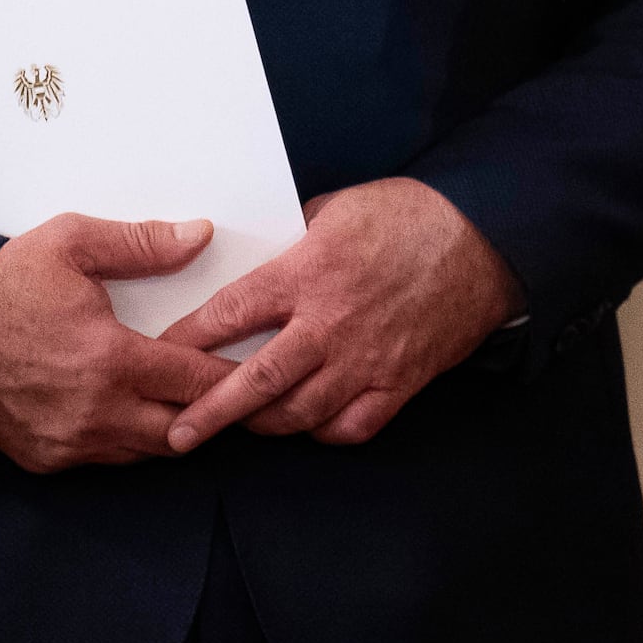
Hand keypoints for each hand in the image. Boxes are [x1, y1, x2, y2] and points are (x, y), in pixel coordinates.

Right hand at [0, 214, 231, 472]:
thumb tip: (201, 236)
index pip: (198, 382)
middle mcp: (94, 414)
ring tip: (187, 401)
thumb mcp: (71, 242)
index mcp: (110, 361)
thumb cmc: (0, 284)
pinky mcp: (42, 459)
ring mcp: (67, 444)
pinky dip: (128, 442)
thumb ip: (143, 243)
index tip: (260, 369)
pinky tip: (136, 413)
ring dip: (171, 429)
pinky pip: (105, 460)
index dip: (233, 377)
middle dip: (211, 413)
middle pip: (182, 432)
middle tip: (231, 391)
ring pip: (145, 452)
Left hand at [158, 178, 524, 450]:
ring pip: (299, 413)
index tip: (158, 358)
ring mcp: (365, 358)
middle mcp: (329, 324)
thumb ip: (293, 237)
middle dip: (209, 414)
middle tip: (176, 435)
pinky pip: (352, 426)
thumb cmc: (412, 215)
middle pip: (255, 382)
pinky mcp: (400, 380)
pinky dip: (326, 431)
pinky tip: (311, 423)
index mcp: (306, 273)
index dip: (186, 342)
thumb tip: (264, 251)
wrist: (484, 238)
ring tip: (242, 427)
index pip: (228, 316)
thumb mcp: (339, 207)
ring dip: (264, 425)